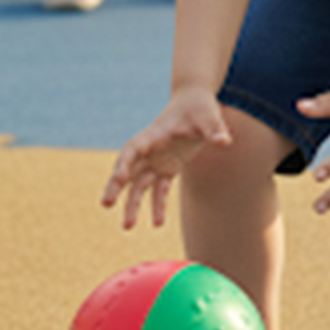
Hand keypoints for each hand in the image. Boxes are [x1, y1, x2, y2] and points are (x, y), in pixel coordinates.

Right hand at [101, 90, 232, 229]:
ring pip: (140, 184)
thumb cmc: (200, 106)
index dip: (124, 163)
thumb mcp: (209, 116)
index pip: (133, 149)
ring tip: (128, 227)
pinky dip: (158, 205)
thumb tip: (225, 141)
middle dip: (116, 187)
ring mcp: (157, 160)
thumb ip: (214, 129)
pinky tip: (158, 223)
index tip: (119, 178)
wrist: (196, 102)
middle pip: (129, 169)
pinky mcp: (168, 168)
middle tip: (105, 204)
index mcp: (154, 134)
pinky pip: (159, 189)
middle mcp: (151, 149)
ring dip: (132, 204)